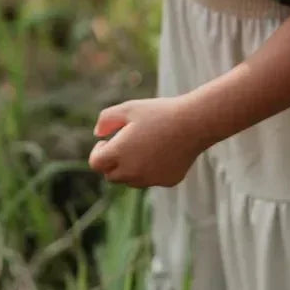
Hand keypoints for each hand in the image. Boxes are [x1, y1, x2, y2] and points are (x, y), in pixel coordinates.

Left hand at [88, 97, 206, 187]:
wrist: (194, 123)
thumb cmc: (160, 112)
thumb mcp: (129, 108)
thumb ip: (106, 119)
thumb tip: (98, 134)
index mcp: (119, 153)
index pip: (96, 164)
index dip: (98, 152)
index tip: (106, 142)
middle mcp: (132, 172)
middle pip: (111, 175)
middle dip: (113, 162)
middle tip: (124, 144)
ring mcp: (150, 179)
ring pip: (131, 180)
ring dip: (131, 168)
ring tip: (145, 145)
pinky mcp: (167, 181)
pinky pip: (152, 179)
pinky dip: (152, 169)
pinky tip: (164, 151)